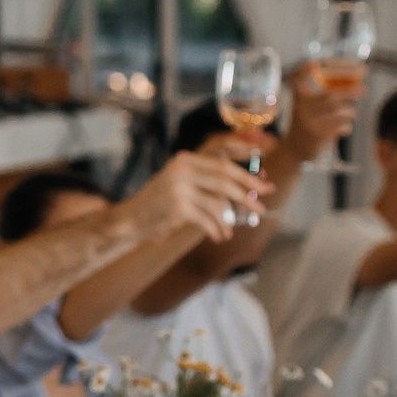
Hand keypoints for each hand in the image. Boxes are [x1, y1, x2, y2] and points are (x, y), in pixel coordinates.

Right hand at [128, 150, 257, 241]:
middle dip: (247, 194)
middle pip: (225, 180)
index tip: (264, 180)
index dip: (246, 172)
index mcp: (186, 160)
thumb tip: (244, 191)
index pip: (223, 162)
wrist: (131, 219)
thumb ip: (206, 183)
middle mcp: (182, 169)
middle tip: (260, 207)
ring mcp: (179, 187)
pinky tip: (218, 236)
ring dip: (228, 220)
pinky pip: (207, 219)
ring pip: (218, 202)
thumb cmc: (160, 204)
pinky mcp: (178, 207)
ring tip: (229, 231)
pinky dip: (216, 229)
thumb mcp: (181, 185)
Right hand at [283, 66, 357, 157]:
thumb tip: (354, 86)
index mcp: (298, 99)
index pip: (297, 80)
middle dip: (350, 92)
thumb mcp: (306, 108)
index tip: (315, 63)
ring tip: (350, 114)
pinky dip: (347, 126)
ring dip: (350, 112)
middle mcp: (301, 109)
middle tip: (363, 90)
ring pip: (339, 112)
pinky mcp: (318, 136)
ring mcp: (309, 123)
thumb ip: (322, 97)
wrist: (294, 149)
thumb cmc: (306, 123)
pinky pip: (341, 126)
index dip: (304, 70)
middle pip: (330, 97)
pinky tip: (344, 128)